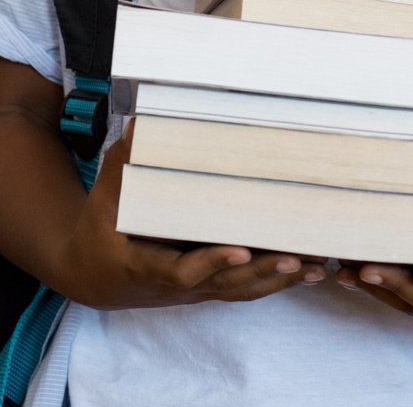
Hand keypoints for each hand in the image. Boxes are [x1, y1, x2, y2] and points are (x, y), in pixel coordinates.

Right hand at [55, 118, 322, 309]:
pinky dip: (278, 283)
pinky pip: (245, 290)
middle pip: (225, 284)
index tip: (240, 248)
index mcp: (146, 266)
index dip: (213, 261)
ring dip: (279, 280)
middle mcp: (176, 286)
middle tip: (297, 256)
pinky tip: (309, 272)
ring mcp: (196, 290)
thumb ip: (121, 165)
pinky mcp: (208, 289)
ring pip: (241, 290)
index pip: (184, 270)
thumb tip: (140, 122)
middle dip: (262, 271)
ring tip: (317, 264)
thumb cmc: (100, 232)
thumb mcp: (103, 200)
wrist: (95, 277)